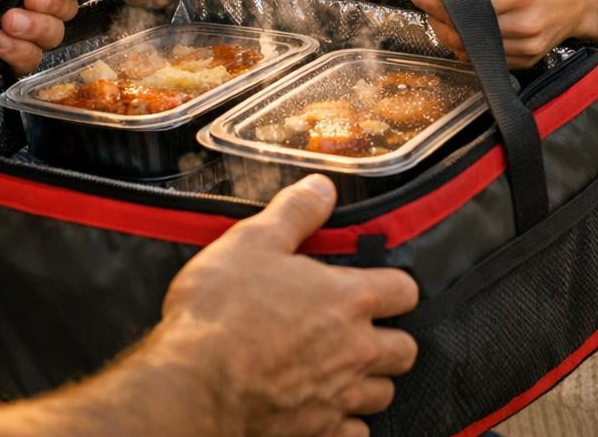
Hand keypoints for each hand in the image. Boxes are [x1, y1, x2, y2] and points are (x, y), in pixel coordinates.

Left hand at [0, 0, 89, 104]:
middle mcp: (13, 7)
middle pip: (63, 7)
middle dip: (50, 4)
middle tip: (26, 2)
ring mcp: (10, 39)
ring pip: (52, 36)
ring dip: (32, 29)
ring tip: (1, 27)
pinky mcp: (3, 66)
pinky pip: (32, 62)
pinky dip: (16, 52)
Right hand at [149, 174, 419, 435]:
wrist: (191, 384)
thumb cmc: (219, 309)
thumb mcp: (253, 241)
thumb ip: (295, 212)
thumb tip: (324, 186)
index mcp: (348, 298)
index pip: (406, 290)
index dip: (394, 287)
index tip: (376, 287)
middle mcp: (355, 350)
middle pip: (406, 349)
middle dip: (390, 339)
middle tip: (361, 332)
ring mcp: (338, 396)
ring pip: (383, 394)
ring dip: (369, 381)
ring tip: (342, 370)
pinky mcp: (317, 432)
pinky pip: (356, 434)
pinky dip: (346, 424)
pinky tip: (324, 409)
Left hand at [407, 0, 597, 68]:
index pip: (463, 7)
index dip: (434, 2)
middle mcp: (524, 23)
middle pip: (462, 32)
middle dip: (438, 18)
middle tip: (434, 0)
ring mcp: (527, 46)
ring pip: (469, 49)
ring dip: (452, 32)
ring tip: (457, 11)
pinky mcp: (526, 60)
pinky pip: (483, 59)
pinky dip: (470, 43)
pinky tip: (475, 25)